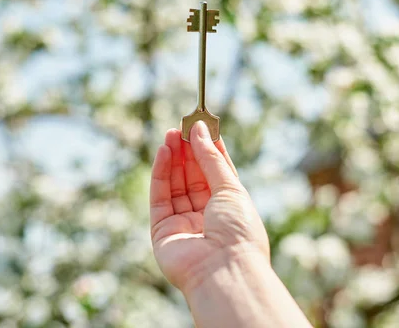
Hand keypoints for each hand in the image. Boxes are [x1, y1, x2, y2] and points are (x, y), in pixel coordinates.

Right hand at [150, 121, 269, 293]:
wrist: (225, 271)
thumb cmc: (238, 231)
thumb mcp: (231, 188)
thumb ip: (211, 159)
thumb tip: (199, 129)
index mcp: (229, 208)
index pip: (216, 173)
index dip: (207, 150)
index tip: (201, 126)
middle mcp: (206, 216)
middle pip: (193, 177)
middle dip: (187, 151)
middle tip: (181, 126)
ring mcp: (184, 224)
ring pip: (175, 185)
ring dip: (173, 158)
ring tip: (170, 134)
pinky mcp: (162, 231)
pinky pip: (160, 198)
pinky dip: (160, 174)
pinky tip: (164, 152)